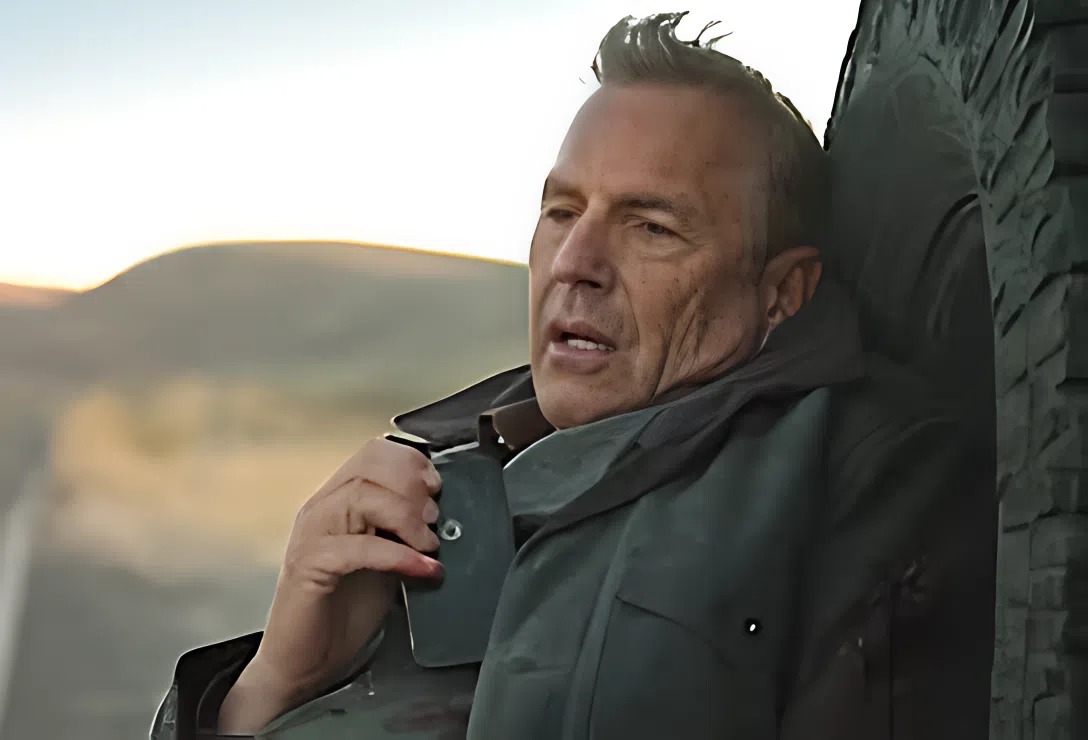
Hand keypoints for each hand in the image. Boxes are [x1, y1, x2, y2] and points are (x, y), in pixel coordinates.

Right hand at [218, 438, 442, 732]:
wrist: (305, 662)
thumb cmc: (345, 610)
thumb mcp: (388, 556)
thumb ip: (406, 530)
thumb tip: (446, 513)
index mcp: (338, 500)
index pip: (373, 453)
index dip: (411, 462)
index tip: (438, 486)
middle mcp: (321, 509)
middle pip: (370, 468)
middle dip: (413, 487)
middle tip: (435, 518)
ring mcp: (311, 535)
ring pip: (362, 497)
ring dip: (407, 517)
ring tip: (429, 544)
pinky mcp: (309, 566)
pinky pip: (357, 547)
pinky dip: (398, 555)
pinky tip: (424, 569)